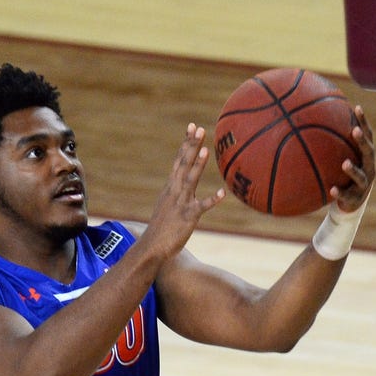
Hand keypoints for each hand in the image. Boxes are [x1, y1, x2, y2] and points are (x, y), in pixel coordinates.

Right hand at [145, 123, 225, 258]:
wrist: (152, 247)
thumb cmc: (162, 228)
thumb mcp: (168, 205)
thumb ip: (176, 193)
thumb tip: (181, 184)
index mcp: (171, 187)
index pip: (179, 160)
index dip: (186, 143)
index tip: (192, 127)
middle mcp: (175, 191)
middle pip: (184, 163)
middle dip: (191, 145)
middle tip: (199, 128)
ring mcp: (181, 203)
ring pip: (191, 180)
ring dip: (198, 165)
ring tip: (206, 150)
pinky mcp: (188, 217)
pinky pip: (202, 207)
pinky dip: (212, 200)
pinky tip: (223, 193)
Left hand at [329, 105, 374, 213]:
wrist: (352, 203)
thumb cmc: (344, 174)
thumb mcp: (340, 158)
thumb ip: (332, 142)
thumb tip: (312, 120)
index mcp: (366, 156)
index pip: (368, 136)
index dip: (364, 122)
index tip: (357, 107)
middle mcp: (368, 168)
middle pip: (369, 153)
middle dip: (362, 142)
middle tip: (355, 131)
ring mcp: (364, 185)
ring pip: (361, 176)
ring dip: (353, 169)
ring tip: (345, 163)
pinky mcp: (355, 199)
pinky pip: (347, 195)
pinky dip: (340, 192)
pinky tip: (331, 189)